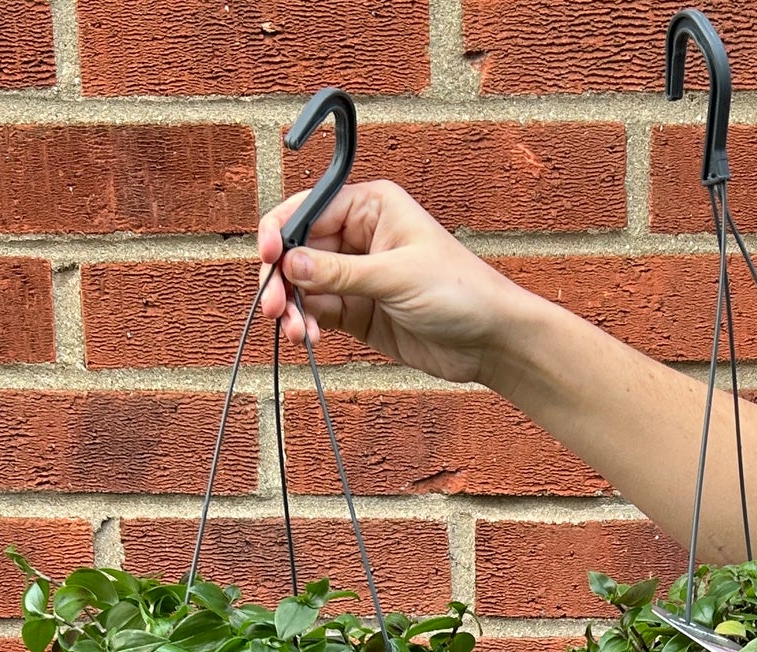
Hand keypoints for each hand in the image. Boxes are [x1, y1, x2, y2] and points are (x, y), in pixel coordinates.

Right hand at [257, 179, 528, 385]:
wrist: (490, 339)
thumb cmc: (458, 291)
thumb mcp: (396, 276)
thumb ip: (340, 272)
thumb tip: (291, 264)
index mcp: (370, 207)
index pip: (308, 210)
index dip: (281, 232)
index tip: (266, 257)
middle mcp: (358, 236)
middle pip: (298, 250)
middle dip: (281, 278)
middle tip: (273, 307)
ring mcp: (356, 276)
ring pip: (304, 286)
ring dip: (292, 307)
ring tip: (296, 331)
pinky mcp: (359, 312)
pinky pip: (319, 313)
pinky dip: (308, 325)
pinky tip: (308, 338)